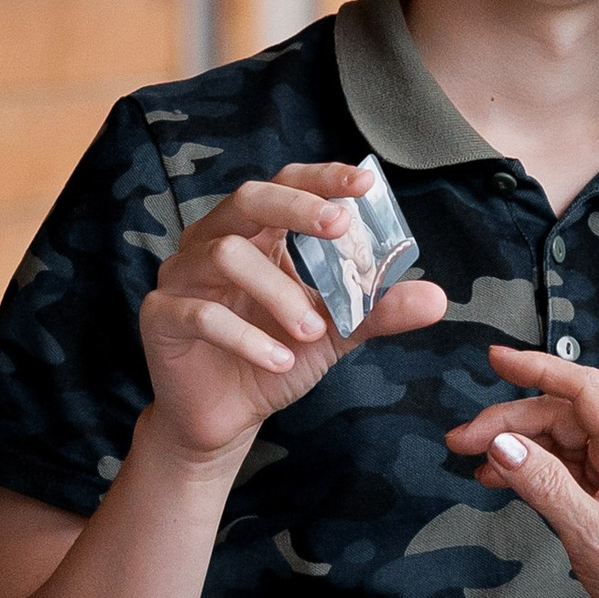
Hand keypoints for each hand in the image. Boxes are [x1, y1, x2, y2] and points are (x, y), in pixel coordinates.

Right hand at [140, 164, 446, 465]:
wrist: (228, 420)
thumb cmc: (278, 358)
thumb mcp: (336, 333)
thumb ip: (378, 311)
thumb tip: (438, 297)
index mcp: (258, 234)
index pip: (286, 184)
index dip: (322, 177)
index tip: (365, 182)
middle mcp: (215, 242)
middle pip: (247, 198)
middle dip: (296, 206)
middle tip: (339, 228)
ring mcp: (183, 277)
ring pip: (226, 254)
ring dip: (278, 291)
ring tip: (313, 331)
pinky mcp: (161, 317)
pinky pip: (200, 314)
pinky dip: (246, 336)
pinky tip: (280, 361)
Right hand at [447, 348, 598, 597]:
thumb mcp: (592, 536)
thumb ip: (546, 487)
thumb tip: (504, 447)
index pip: (586, 391)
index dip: (540, 368)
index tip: (498, 359)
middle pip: (564, 416)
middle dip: (511, 420)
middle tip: (463, 440)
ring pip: (559, 442)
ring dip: (516, 446)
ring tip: (472, 460)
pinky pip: (563, 471)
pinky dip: (530, 471)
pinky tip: (501, 479)